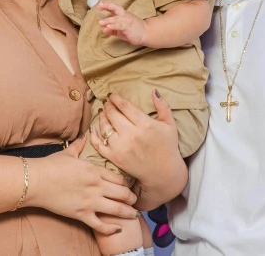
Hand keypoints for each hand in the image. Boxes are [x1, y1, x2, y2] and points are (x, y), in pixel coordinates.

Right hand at [26, 136, 138, 234]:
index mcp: (95, 170)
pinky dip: (111, 229)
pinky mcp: (81, 214)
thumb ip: (79, 146)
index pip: (119, 178)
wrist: (36, 181)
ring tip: (134, 215)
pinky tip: (118, 229)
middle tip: (136, 201)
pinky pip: (100, 225)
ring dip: (128, 213)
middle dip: (132, 198)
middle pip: (123, 193)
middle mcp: (97, 186)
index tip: (130, 186)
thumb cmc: (51, 166)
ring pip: (117, 209)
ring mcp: (90, 201)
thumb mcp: (68, 153)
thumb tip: (85, 136)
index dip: (127, 183)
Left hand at [89, 92, 186, 208]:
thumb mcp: (170, 125)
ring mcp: (121, 147)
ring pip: (105, 127)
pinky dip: (94, 135)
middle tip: (106, 103)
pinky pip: (99, 145)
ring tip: (102, 113)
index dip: (116, 98)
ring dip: (102, 117)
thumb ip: (163, 106)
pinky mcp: (115, 158)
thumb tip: (154, 91)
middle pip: (113, 114)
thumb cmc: (167, 147)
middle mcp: (131, 134)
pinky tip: (94, 128)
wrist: (163, 173)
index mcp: (145, 124)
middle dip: (108, 106)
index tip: (112, 95)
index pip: (125, 106)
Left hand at [97, 2, 146, 44]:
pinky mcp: (128, 26)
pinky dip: (113, 26)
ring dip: (108, 20)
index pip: (114, 8)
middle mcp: (124, 15)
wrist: (146, 32)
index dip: (106, 6)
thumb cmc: (133, 30)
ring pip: (116, 18)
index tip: (99, 5)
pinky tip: (108, 27)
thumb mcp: (120, 30)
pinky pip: (120, 25)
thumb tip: (104, 29)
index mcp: (122, 14)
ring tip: (100, 22)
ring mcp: (127, 20)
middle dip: (107, 6)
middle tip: (99, 6)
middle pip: (115, 8)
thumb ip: (112, 30)